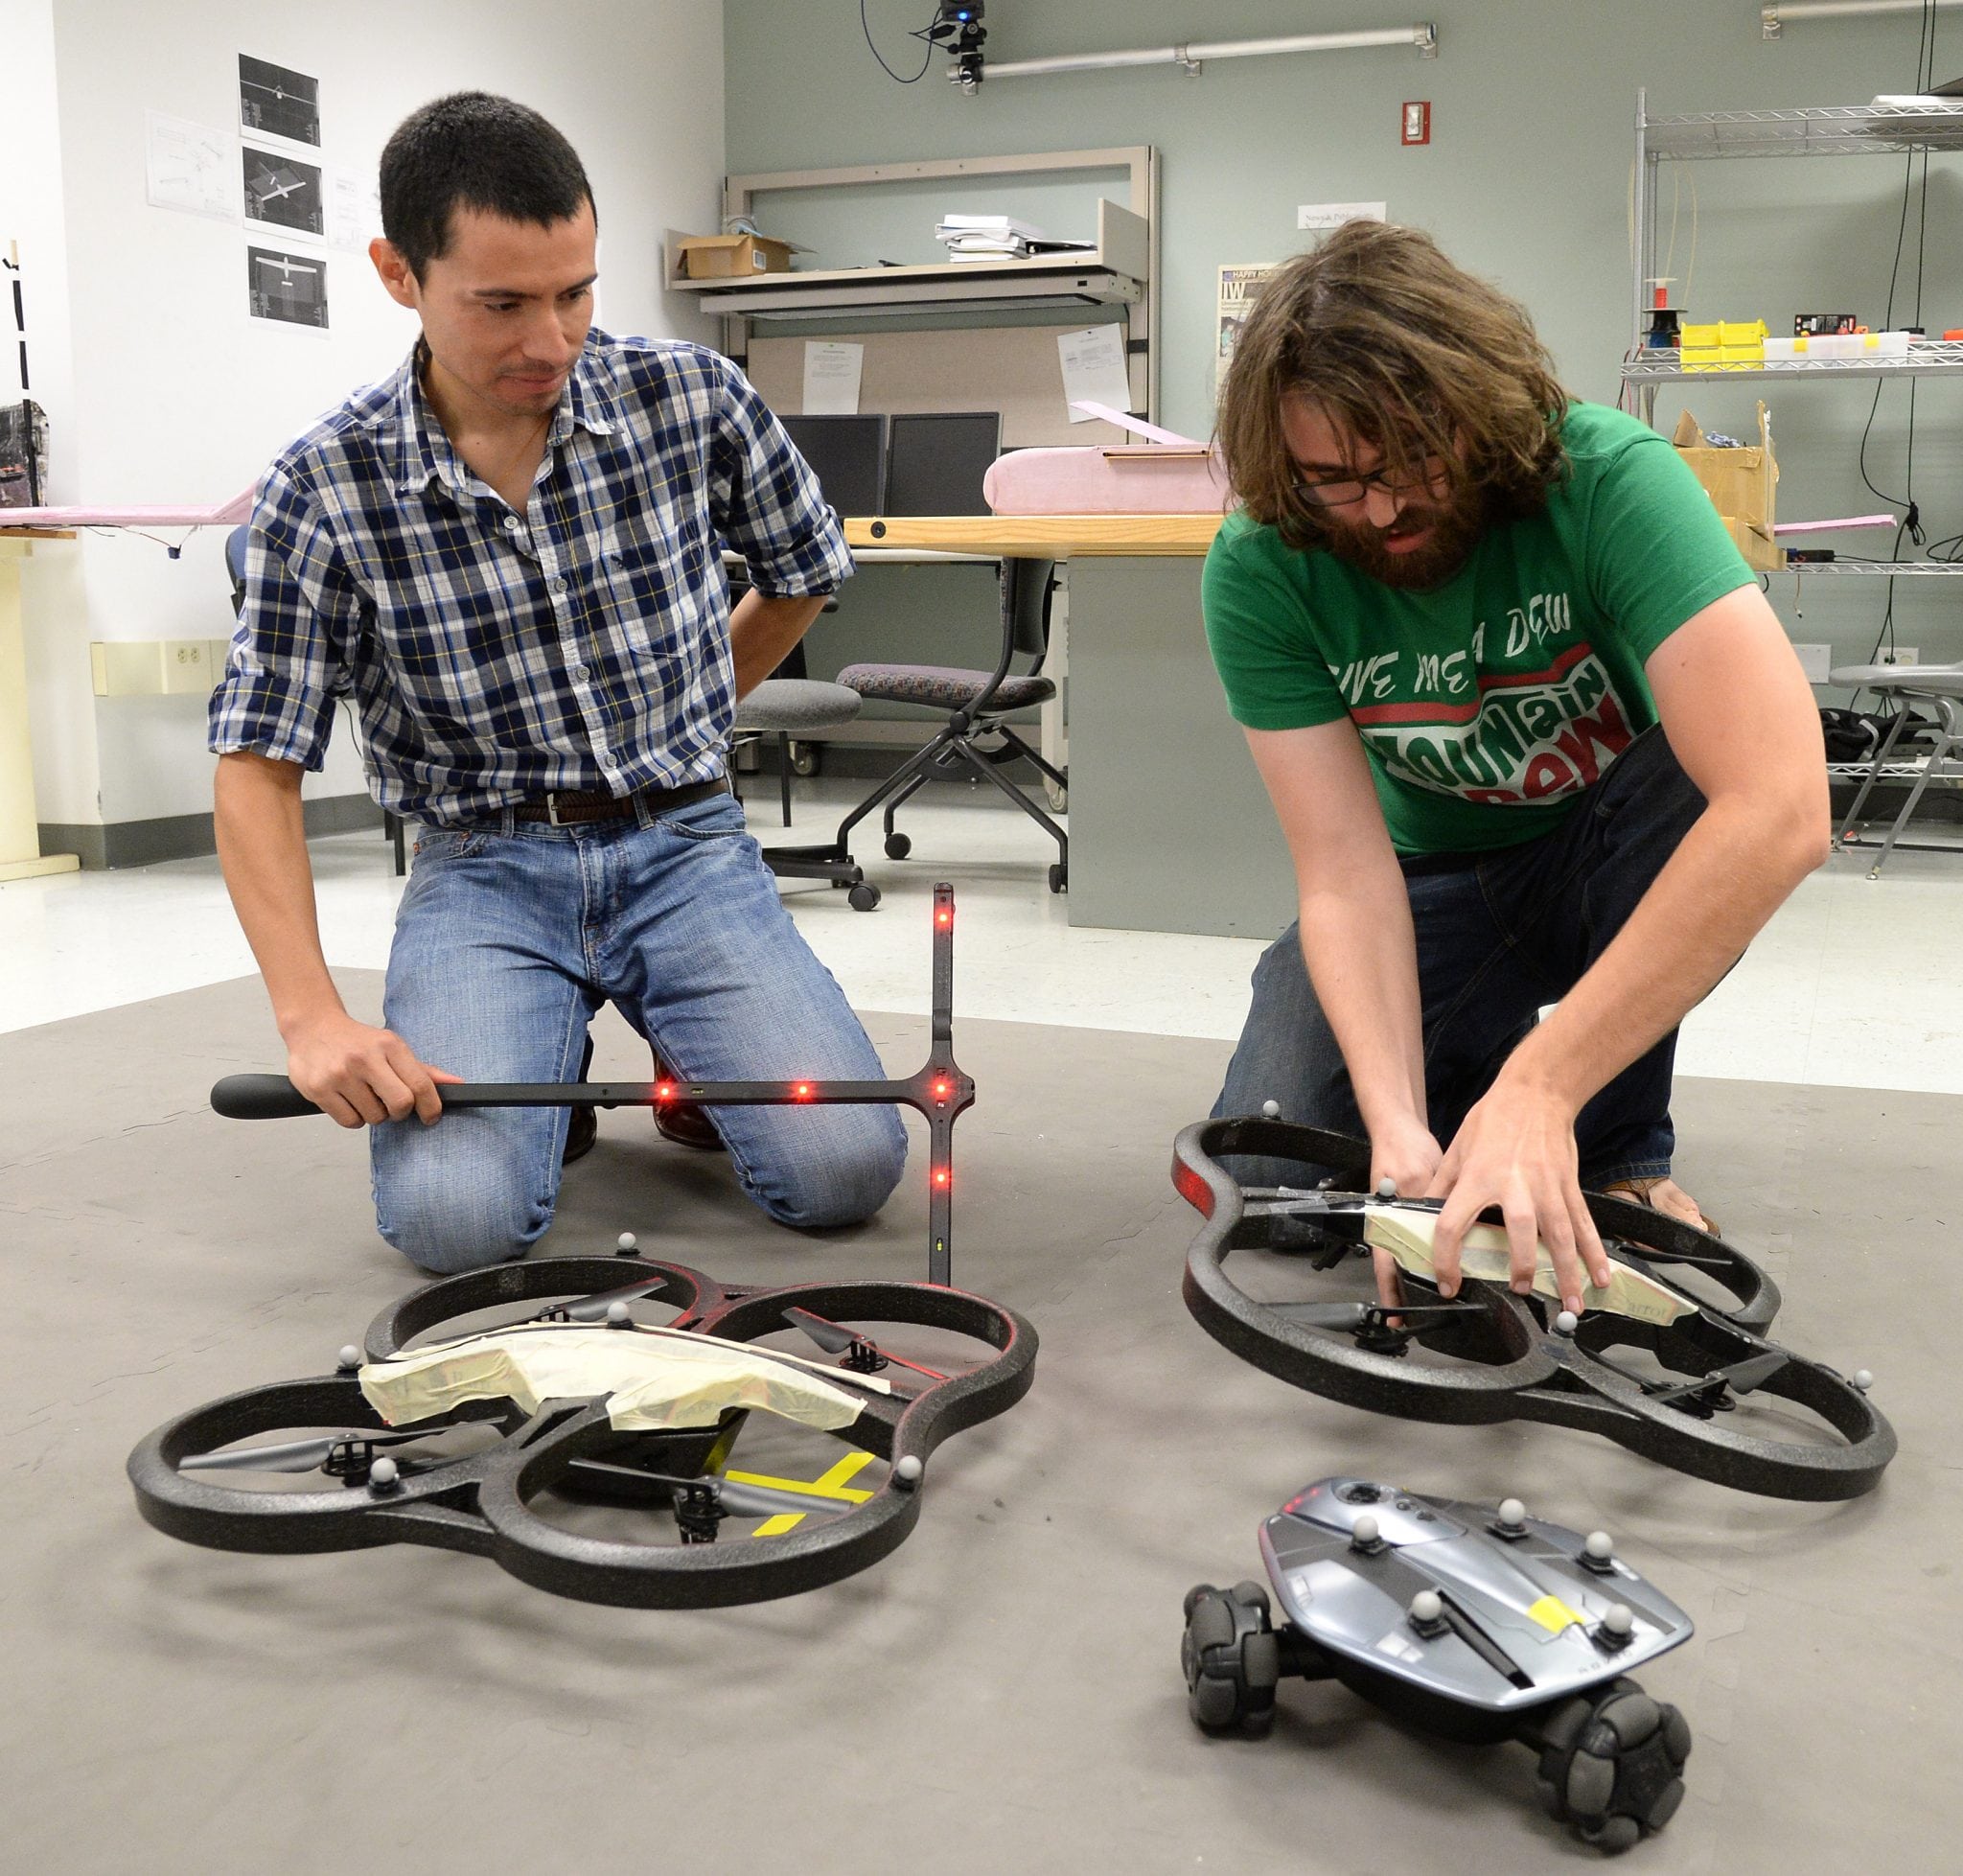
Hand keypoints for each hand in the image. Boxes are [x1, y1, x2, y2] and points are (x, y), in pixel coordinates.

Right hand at [283, 1011, 459, 1128]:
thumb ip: (422, 1069)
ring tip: (363, 1095)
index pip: (420, 1084)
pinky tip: (348, 1100)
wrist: (312, 1027)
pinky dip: (354, 1118)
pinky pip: (350, 1122)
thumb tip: (456, 1083)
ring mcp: (340, 1074)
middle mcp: (365, 1059)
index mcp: (388, 1046)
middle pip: (400, 1105)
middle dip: (400, 1112)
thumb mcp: (391, 1047)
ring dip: (374, 1114)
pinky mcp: (319, 1089)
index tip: (431, 1116)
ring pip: (374, 1117)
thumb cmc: (356, 1041)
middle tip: (392, 1106)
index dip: (431, 1107)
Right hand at [1367, 1118, 1442, 1310]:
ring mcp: (1404, 1219)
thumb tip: (1443, 1230)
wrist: (1400, 1128)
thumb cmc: (1400, 1148)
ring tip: (1437, 1295)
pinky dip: (1435, 1252)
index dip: (1392, 1292)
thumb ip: (1428, 1203)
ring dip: (1423, 1274)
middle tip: (1417, 1318)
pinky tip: (1452, 1261)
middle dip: (1408, 1292)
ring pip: (1413, 1255)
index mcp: (1385, 1220)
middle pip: (1398, 1267)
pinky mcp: (1416, 1211)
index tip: (1397, 1317)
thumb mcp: (1417, 1176)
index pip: (1386, 1264)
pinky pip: (1425, 1239)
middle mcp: (1392, 1224)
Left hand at [1424, 1079, 1611, 1314]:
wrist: (1537, 1092)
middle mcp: (1515, 1185)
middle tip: (1519, 1290)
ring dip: (1567, 1273)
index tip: (1448, 1283)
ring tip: (1570, 1306)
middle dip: (1522, 1265)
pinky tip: (1600, 1278)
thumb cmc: (1493, 1119)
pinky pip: (1583, 1224)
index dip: (1445, 1258)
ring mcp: (1547, 1187)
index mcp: (1477, 1177)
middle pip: (1520, 1231)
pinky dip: (1594, 1253)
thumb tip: (1421, 1214)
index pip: (1453, 1223)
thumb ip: (1441, 1185)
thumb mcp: (1456, 1149)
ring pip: (1561, 1235)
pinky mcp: (1569, 1186)